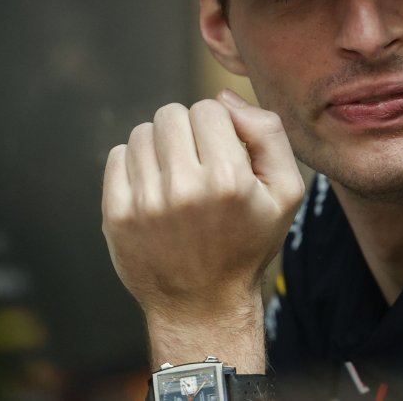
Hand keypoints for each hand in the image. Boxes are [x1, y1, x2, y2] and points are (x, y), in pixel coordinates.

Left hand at [101, 89, 304, 367]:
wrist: (203, 305)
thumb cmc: (248, 244)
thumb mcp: (285, 192)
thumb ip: (268, 133)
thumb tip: (223, 96)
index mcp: (229, 179)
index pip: (209, 108)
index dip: (218, 127)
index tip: (222, 154)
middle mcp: (184, 189)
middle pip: (171, 114)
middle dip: (186, 132)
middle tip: (197, 164)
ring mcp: (145, 203)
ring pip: (143, 132)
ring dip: (160, 147)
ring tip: (175, 177)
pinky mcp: (116, 215)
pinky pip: (118, 156)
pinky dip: (135, 165)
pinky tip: (153, 189)